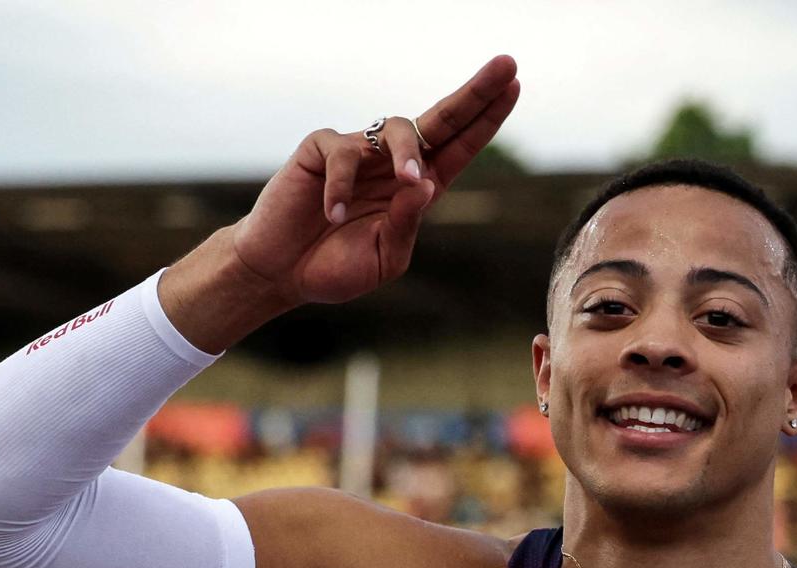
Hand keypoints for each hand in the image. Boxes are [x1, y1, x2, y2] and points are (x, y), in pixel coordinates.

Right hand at [232, 55, 519, 311]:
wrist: (281, 273)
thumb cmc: (336, 267)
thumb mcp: (385, 257)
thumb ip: (406, 223)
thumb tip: (425, 182)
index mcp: (417, 188)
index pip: (459, 146)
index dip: (486, 117)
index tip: (515, 85)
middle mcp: (393, 162)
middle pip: (441, 118)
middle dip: (475, 93)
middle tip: (507, 65)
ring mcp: (359, 152)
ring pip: (397, 128)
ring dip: (409, 152)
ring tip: (409, 180)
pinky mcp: (321, 150)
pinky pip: (342, 154)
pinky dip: (341, 187)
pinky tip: (334, 214)